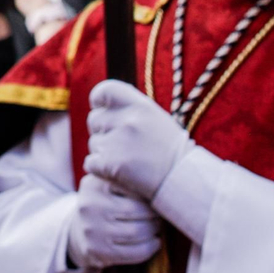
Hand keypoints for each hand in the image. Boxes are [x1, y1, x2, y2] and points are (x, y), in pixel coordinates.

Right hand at [67, 174, 160, 269]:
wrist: (78, 230)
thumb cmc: (104, 203)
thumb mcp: (108, 184)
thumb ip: (126, 177)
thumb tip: (160, 181)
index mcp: (94, 184)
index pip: (132, 185)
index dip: (149, 192)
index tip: (156, 195)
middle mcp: (89, 206)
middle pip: (138, 210)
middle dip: (155, 214)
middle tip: (160, 214)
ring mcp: (91, 230)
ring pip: (138, 232)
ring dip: (154, 230)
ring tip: (156, 226)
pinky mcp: (97, 251)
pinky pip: (134, 252)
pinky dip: (150, 247)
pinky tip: (154, 242)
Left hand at [83, 79, 191, 201]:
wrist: (183, 182)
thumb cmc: (170, 152)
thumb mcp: (156, 121)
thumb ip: (131, 112)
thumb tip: (100, 107)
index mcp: (142, 106)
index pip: (105, 90)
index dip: (98, 100)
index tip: (100, 108)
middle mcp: (128, 121)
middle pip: (95, 120)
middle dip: (103, 132)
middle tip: (123, 145)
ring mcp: (118, 143)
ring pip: (94, 144)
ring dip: (104, 153)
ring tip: (129, 161)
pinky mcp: (110, 164)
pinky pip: (90, 163)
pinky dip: (100, 170)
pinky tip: (120, 174)